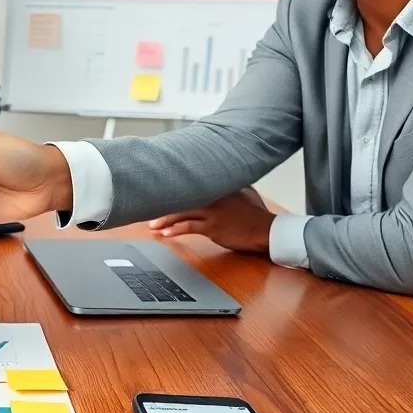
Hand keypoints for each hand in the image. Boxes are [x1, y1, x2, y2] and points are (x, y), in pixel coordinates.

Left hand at [146, 187, 273, 254]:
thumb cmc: (254, 213)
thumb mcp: (243, 191)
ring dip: (165, 220)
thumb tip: (216, 178)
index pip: (189, 182)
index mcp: (218, 185)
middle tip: (147, 208)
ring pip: (182, 212)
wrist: (265, 230)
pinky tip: (166, 234)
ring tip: (152, 225)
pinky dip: (176, 230)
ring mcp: (213, 211)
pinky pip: (189, 227)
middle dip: (162, 203)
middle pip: (181, 196)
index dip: (172, 186)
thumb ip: (227, 183)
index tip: (157, 187)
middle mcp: (213, 195)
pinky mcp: (213, 227)